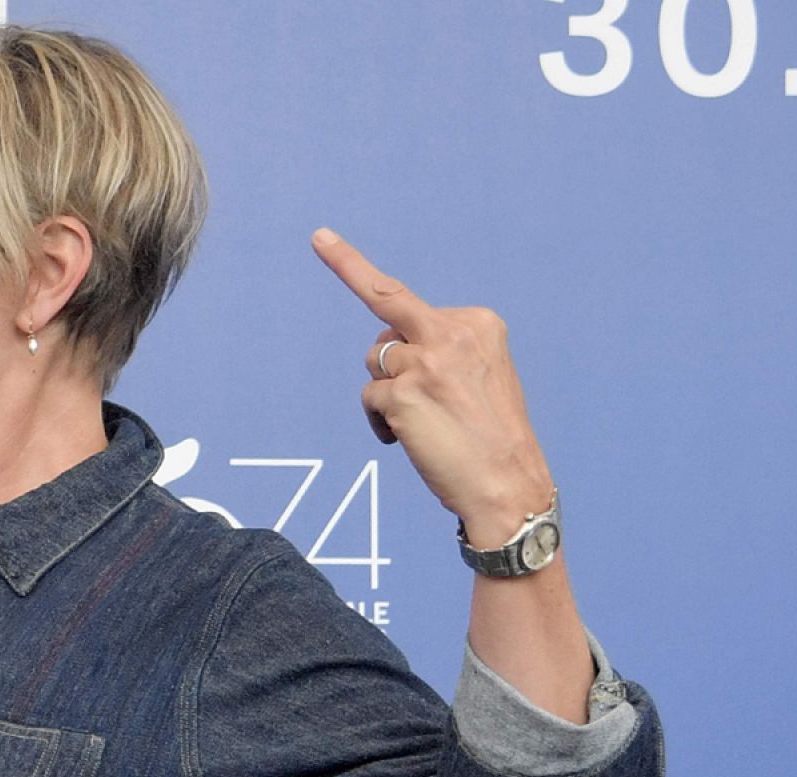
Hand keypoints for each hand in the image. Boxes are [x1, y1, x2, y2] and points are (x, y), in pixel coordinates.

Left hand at [311, 228, 552, 543]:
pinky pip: (370, 399)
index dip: (352, 266)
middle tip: (319, 238)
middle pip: (384, 313)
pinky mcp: (402, 395)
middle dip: (357, 292)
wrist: (509, 487)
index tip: (319, 237)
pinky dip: (381, 422)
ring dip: (386, 390)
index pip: (403, 296)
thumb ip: (438, 348)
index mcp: (477, 324)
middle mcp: (451, 334)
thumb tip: (387, 346)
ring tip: (422, 420)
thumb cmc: (490, 436)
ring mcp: (425, 362)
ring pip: (375, 359)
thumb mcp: (478, 375)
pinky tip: (408, 440)